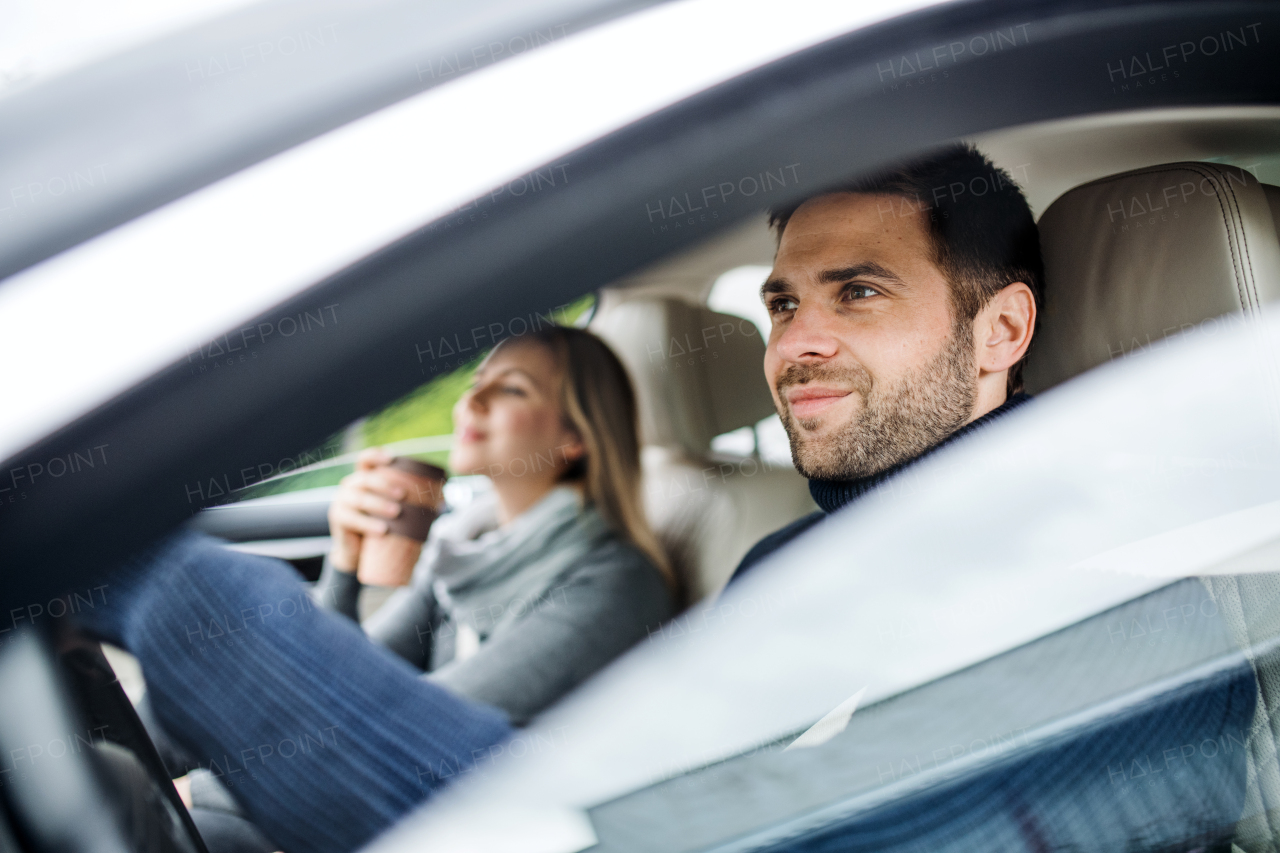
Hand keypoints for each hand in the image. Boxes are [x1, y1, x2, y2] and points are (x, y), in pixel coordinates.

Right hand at [327, 447, 405, 571]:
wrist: (360, 552)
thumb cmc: (382, 526)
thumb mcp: (394, 511)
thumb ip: (411, 502)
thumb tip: (444, 498)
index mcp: (365, 478)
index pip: (366, 460)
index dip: (376, 456)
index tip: (392, 459)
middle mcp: (351, 485)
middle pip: (366, 479)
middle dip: (385, 485)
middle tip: (403, 495)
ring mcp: (341, 501)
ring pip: (359, 498)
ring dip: (378, 504)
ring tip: (396, 513)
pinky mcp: (338, 519)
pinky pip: (351, 518)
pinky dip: (368, 524)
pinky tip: (382, 530)